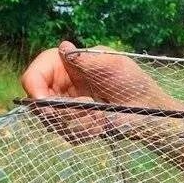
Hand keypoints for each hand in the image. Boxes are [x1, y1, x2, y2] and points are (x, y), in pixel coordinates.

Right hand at [19, 41, 179, 142]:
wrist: (149, 111)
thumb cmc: (133, 82)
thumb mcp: (113, 64)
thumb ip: (86, 60)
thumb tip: (63, 47)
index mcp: (66, 66)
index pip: (35, 75)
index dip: (34, 89)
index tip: (46, 102)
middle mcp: (61, 86)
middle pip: (38, 103)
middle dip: (60, 110)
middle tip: (85, 108)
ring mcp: (68, 107)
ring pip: (53, 121)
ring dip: (79, 121)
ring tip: (101, 115)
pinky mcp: (77, 126)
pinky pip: (69, 135)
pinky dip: (87, 131)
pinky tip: (102, 124)